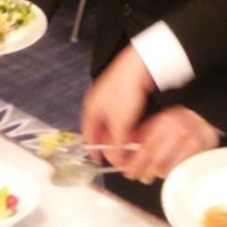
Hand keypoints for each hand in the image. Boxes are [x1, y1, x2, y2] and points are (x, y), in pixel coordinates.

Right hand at [80, 45, 155, 166]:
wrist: (139, 66)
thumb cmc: (124, 91)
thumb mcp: (120, 121)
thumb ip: (117, 142)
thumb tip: (115, 161)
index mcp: (90, 108)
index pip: (87, 135)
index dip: (94, 150)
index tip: (101, 161)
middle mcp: (97, 103)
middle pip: (99, 129)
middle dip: (109, 143)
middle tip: (119, 155)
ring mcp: (109, 98)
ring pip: (111, 123)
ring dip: (119, 135)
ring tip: (128, 145)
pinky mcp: (121, 94)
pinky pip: (120, 115)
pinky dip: (125, 125)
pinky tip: (134, 130)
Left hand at [120, 106, 221, 182]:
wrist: (204, 117)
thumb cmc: (178, 120)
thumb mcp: (159, 120)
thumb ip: (143, 134)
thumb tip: (126, 152)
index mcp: (166, 121)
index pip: (147, 147)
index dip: (135, 163)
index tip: (128, 171)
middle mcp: (180, 131)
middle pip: (157, 160)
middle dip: (145, 172)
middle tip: (139, 177)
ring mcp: (193, 142)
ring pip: (171, 167)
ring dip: (158, 174)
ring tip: (153, 174)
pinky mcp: (203, 152)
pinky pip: (183, 169)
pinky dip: (173, 173)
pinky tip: (168, 172)